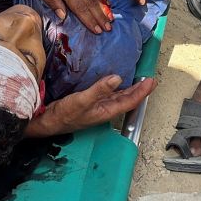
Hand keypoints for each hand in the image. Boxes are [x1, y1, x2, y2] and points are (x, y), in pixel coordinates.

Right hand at [27, 75, 156, 136]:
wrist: (49, 122)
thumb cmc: (65, 114)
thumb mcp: (82, 100)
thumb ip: (99, 89)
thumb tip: (118, 78)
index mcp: (107, 111)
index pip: (130, 101)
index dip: (142, 91)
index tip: (151, 81)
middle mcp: (105, 109)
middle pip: (127, 99)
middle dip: (139, 90)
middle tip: (149, 80)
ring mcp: (98, 106)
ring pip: (119, 97)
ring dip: (129, 89)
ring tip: (138, 81)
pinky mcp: (90, 102)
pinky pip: (108, 94)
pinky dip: (116, 87)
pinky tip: (114, 82)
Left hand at [28, 0, 112, 33]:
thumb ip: (52, 1)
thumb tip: (63, 17)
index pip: (80, 8)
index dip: (89, 20)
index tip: (97, 30)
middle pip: (90, 3)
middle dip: (99, 17)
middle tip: (108, 29)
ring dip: (102, 8)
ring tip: (109, 20)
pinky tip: (106, 3)